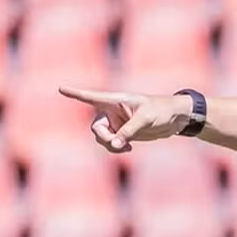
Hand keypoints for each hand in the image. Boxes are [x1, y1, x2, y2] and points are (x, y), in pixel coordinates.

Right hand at [58, 87, 193, 152]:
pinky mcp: (124, 133)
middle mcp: (112, 111)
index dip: (76, 94)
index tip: (61, 89)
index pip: (92, 97)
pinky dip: (116, 147)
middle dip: (104, 137)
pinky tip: (127, 148)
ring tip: (125, 147)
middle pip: (97, 127)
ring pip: (103, 138)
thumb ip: (128, 132)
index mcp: (116, 100)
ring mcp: (117, 123)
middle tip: (116, 144)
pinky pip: (112, 143)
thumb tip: (113, 145)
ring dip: (110, 145)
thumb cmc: (162, 111)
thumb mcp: (145, 120)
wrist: (176, 118)